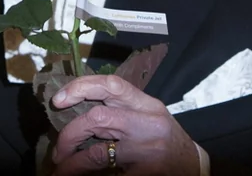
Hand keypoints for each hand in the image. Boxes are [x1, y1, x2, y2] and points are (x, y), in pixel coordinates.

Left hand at [51, 75, 199, 174]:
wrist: (194, 165)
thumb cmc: (164, 138)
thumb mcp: (145, 116)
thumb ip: (116, 109)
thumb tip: (72, 107)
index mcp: (146, 105)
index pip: (111, 85)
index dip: (80, 87)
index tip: (58, 100)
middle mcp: (148, 123)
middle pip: (98, 118)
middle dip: (70, 134)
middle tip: (58, 149)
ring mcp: (148, 149)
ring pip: (97, 152)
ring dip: (73, 162)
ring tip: (62, 167)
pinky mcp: (148, 172)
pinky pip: (109, 174)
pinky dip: (89, 175)